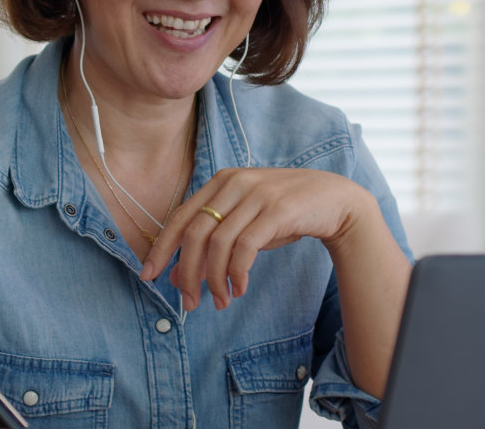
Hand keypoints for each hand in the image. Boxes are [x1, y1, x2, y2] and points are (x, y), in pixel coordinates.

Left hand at [137, 167, 375, 310]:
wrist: (334, 201)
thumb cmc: (284, 214)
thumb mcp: (244, 225)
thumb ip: (213, 243)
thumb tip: (178, 274)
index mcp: (220, 182)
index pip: (180, 217)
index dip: (162, 248)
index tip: (149, 276)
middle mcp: (234, 183)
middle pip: (195, 233)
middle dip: (187, 272)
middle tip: (188, 302)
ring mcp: (256, 194)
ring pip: (219, 244)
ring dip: (215, 279)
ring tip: (220, 301)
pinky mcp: (277, 210)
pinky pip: (245, 248)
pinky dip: (237, 273)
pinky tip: (240, 288)